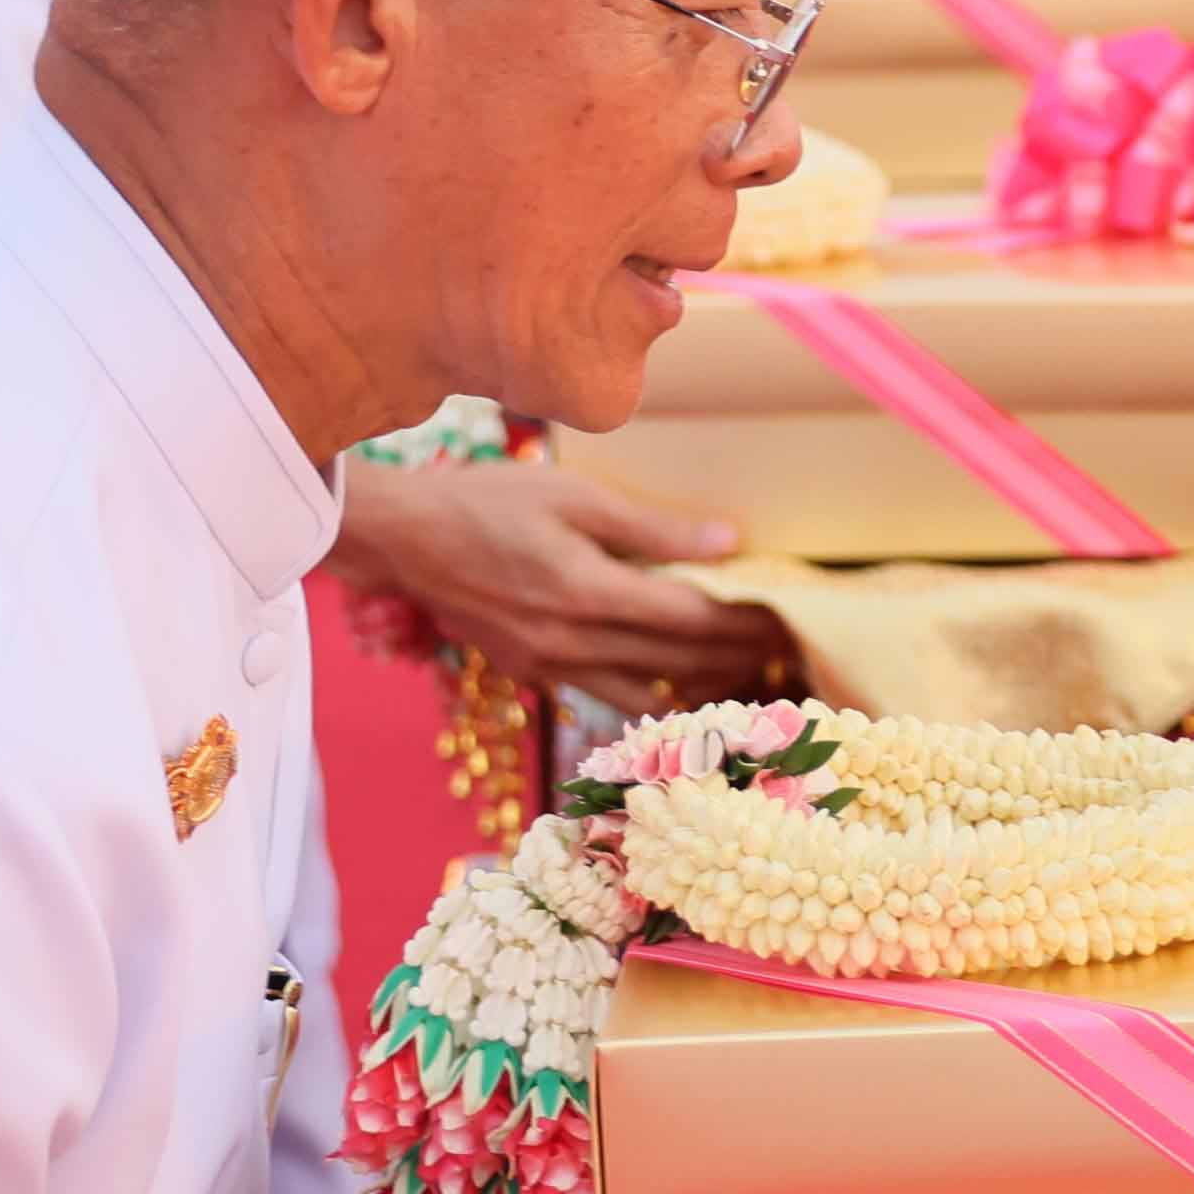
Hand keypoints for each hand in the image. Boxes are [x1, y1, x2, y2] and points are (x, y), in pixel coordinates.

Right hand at [337, 461, 789, 717]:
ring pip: (649, 692)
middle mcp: (572, 643)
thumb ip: (652, 528)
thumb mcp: (574, 495)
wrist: (406, 541)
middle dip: (739, 657)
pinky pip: (608, 697)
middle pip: (679, 664)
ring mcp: (550, 668)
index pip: (691, 620)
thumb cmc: (488, 502)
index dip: (745, 622)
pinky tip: (683, 685)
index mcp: (587, 592)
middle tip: (787, 648)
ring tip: (752, 673)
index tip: (787, 616)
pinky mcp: (534, 676)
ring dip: (704, 686)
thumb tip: (725, 544)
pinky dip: (653, 695)